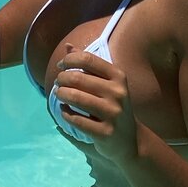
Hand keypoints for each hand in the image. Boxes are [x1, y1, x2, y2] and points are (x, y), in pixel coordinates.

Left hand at [54, 44, 138, 162]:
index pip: (88, 59)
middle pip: (78, 78)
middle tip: (57, 83)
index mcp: (119, 77)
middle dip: (62, 79)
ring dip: (61, 94)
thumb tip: (67, 47)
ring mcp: (113, 113)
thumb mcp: (107, 83)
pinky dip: (65, 113)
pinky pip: (77, 119)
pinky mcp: (105, 132)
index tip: (60, 65)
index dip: (69, 60)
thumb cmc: (113, 106)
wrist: (130, 140)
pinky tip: (63, 110)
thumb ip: (88, 65)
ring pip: (76, 98)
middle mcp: (118, 93)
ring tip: (58, 94)